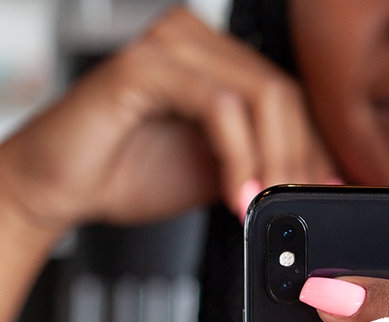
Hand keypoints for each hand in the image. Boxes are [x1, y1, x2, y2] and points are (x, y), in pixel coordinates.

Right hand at [0, 8, 335, 234]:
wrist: (64, 186)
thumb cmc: (131, 173)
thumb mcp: (220, 174)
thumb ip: (263, 167)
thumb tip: (315, 184)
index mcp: (217, 62)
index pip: (289, 99)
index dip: (313, 150)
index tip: (321, 195)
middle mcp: (197, 42)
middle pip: (283, 94)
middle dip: (298, 161)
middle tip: (293, 207)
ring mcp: (170, 46)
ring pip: (261, 96)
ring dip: (273, 161)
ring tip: (264, 206)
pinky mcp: (145, 65)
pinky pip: (219, 106)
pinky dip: (238, 157)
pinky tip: (236, 195)